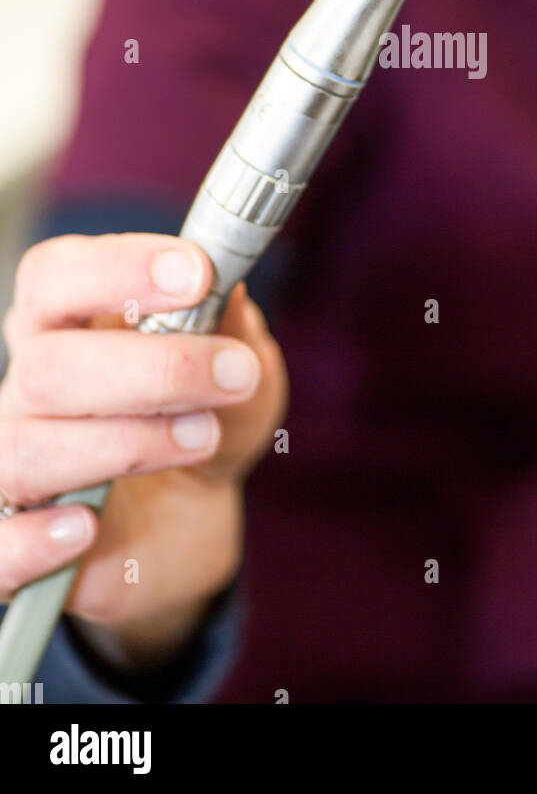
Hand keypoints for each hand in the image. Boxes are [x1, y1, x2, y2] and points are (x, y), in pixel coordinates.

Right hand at [0, 233, 287, 666]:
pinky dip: (35, 538)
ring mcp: (13, 465)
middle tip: (233, 374)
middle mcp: (27, 388)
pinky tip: (86, 527)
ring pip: (26, 449)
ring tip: (203, 439)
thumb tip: (226, 286)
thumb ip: (231, 324)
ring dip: (126, 444)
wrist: (188, 516)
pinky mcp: (14, 545)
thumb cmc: (203, 415)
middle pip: (46, 367)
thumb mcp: (239, 363)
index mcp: (67, 323)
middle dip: (153, 369)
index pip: (54, 277)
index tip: (197, 272)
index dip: (119, 268)